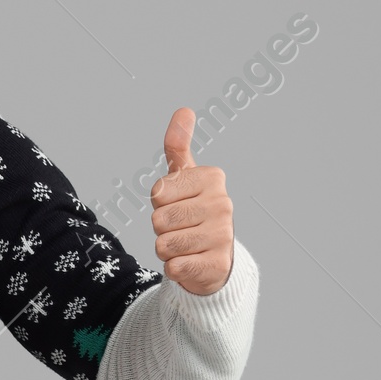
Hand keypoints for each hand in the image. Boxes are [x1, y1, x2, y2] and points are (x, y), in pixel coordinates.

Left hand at [150, 108, 234, 292]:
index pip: (157, 192)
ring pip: (164, 245)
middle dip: (161, 228)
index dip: (160, 203)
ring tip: (185, 245)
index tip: (178, 204)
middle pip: (158, 219)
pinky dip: (175, 268)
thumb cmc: (193, 212)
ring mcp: (222, 235)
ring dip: (167, 250)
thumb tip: (183, 110)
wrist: (213, 259)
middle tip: (181, 228)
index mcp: (212, 178)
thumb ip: (178, 147)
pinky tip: (191, 262)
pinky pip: (173, 267)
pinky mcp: (216, 265)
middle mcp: (222, 204)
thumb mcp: (184, 179)